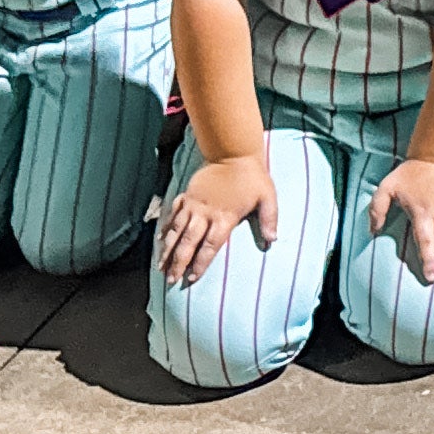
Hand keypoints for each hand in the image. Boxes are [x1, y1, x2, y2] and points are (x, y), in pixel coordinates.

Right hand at [157, 153, 276, 286]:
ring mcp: (193, 204)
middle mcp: (205, 213)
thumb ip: (270, 220)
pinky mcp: (186, 195)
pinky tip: (160, 241)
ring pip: (176, 231)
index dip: (200, 264)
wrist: (233, 153)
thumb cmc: (252, 178)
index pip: (210, 246)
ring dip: (168, 250)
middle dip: (178, 263)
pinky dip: (165, 228)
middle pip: (188, 243)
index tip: (191, 279)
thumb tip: (273, 241)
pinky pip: (172, 214)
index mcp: (224, 217)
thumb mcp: (267, 197)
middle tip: (171, 280)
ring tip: (160, 267)